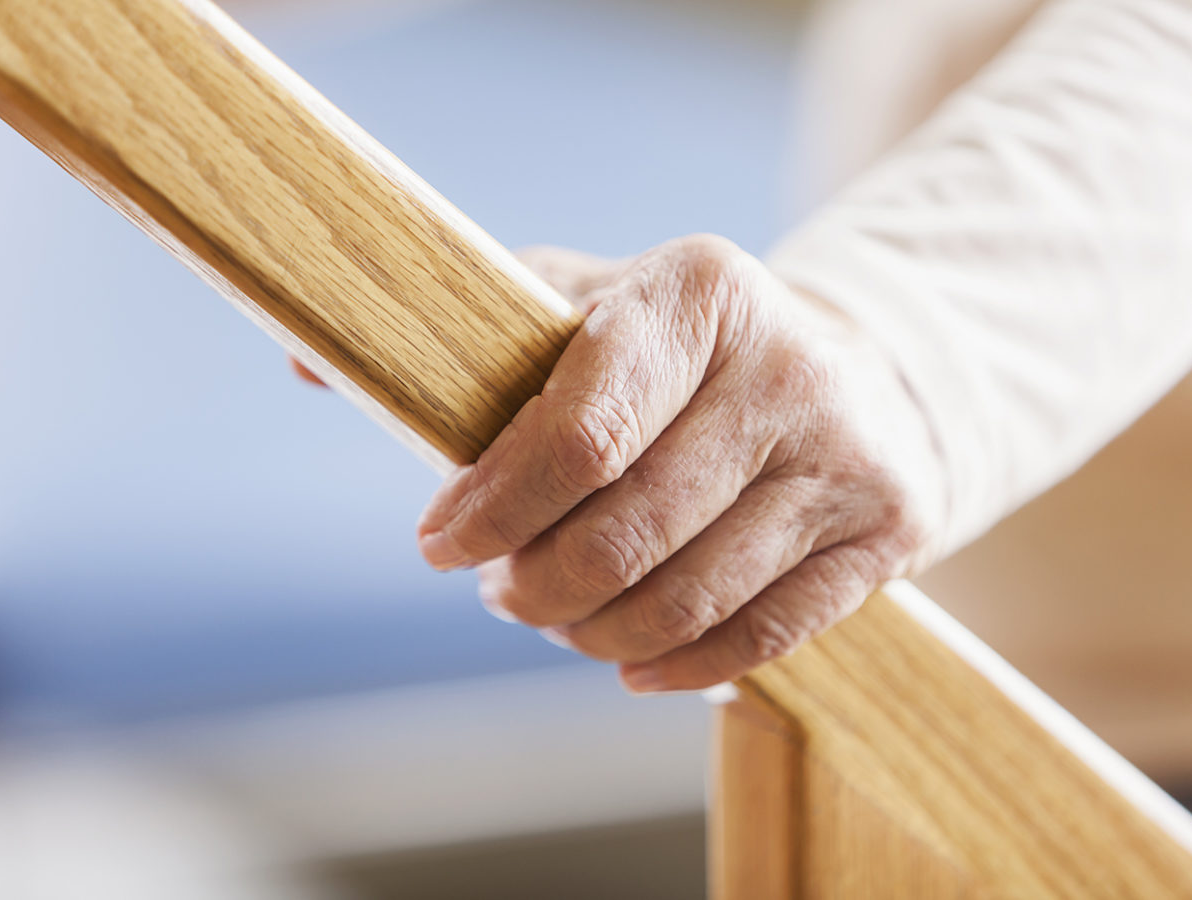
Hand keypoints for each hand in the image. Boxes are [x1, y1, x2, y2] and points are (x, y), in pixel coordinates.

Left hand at [411, 235, 946, 691]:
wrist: (859, 374)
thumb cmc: (681, 352)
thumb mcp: (585, 306)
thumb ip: (468, 335)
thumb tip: (305, 356)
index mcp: (698, 293)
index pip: (579, 432)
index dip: (494, 506)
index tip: (439, 542)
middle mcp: (787, 367)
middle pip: (626, 534)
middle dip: (535, 585)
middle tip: (499, 592)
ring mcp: (847, 455)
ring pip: (687, 598)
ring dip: (592, 632)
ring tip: (557, 618)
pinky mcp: (886, 530)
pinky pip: (761, 636)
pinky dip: (676, 667)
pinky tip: (629, 658)